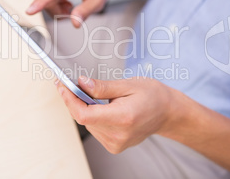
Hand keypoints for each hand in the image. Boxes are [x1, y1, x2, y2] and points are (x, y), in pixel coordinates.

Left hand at [55, 76, 182, 153]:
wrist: (167, 113)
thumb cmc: (152, 95)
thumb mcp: (128, 84)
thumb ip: (102, 86)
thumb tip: (81, 83)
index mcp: (123, 118)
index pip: (85, 115)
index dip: (69, 100)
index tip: (62, 86)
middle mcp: (119, 135)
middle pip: (84, 119)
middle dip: (75, 100)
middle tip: (73, 84)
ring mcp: (116, 143)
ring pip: (87, 124)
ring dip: (85, 108)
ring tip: (96, 96)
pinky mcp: (115, 146)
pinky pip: (95, 129)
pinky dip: (93, 117)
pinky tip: (104, 108)